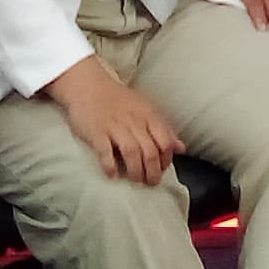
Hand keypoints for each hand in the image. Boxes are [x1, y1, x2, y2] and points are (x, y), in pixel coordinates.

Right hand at [50, 57, 183, 185]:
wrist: (88, 85)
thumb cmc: (118, 99)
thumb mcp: (146, 109)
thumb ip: (163, 129)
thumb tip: (181, 147)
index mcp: (148, 115)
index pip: (165, 142)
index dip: (166, 160)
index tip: (161, 170)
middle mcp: (134, 121)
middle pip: (150, 151)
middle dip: (152, 172)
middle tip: (150, 182)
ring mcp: (114, 126)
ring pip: (132, 153)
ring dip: (135, 171)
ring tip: (135, 179)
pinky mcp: (96, 132)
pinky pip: (105, 152)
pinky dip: (110, 166)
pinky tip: (113, 174)